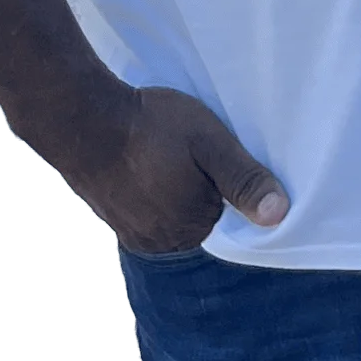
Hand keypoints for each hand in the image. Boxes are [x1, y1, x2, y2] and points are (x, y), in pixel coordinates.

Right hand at [42, 81, 290, 255]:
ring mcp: (132, 232)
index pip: (228, 212)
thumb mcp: (211, 143)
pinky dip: (150, 190)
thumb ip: (244, 180)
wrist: (82, 118)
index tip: (214, 156)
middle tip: (188, 152)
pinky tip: (146, 164)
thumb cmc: (150, 126)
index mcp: (191, 227)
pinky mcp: (111, 218)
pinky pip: (147, 209)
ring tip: (165, 156)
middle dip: (200, 187)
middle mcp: (161, 241)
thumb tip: (279, 216)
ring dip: (173, 188)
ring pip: (172, 212)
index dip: (225, 181)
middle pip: (199, 215)